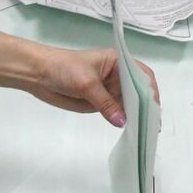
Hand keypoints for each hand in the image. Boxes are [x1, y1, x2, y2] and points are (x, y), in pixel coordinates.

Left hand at [27, 45, 159, 127]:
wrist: (39, 74)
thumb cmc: (64, 69)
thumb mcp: (87, 83)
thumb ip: (105, 102)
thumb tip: (122, 122)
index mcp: (119, 62)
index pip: (141, 74)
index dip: (151, 89)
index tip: (154, 106)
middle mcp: (118, 76)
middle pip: (138, 90)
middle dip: (146, 105)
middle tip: (153, 123)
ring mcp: (110, 90)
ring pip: (129, 103)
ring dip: (136, 115)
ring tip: (145, 130)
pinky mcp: (101, 102)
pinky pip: (117, 112)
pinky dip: (124, 120)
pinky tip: (130, 129)